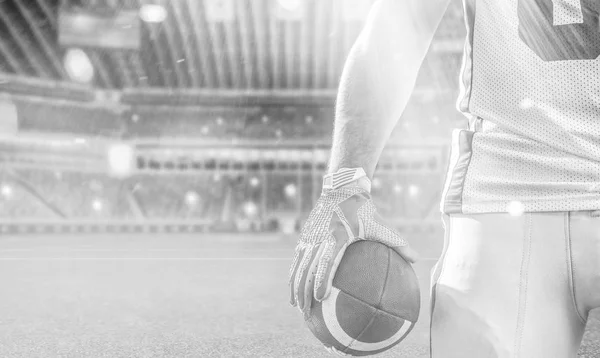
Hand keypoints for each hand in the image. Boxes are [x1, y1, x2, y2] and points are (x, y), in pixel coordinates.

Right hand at [288, 169, 418, 316]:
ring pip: (299, 266)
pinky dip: (294, 274)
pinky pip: (298, 259)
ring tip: (296, 306)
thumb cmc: (363, 210)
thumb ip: (397, 242)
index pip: (326, 262)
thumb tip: (416, 259)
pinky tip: (295, 288)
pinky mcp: (305, 236)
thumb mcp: (381, 224)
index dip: (321, 281)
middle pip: (307, 269)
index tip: (320, 298)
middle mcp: (319, 238)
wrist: (341, 189)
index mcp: (337, 236)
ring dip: (295, 287)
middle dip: (303, 291)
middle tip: (304, 311)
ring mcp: (309, 237)